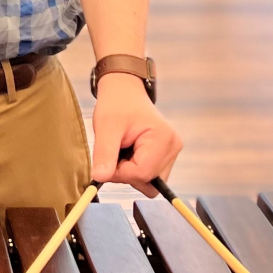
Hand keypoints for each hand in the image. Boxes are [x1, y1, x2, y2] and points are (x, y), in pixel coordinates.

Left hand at [91, 73, 183, 193]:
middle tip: (115, 152)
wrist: (124, 91)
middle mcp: (173, 147)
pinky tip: (129, 152)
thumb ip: (104, 154)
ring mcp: (172, 152)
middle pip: (148, 181)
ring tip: (123, 149)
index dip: (119, 172)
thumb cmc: (116, 103)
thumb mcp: (106, 127)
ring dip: (131, 172)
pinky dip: (136, 169)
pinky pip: (150, 175)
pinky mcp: (166, 155)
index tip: (107, 160)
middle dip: (126, 173)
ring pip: (149, 181)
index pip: (142, 174)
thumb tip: (99, 178)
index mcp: (163, 138)